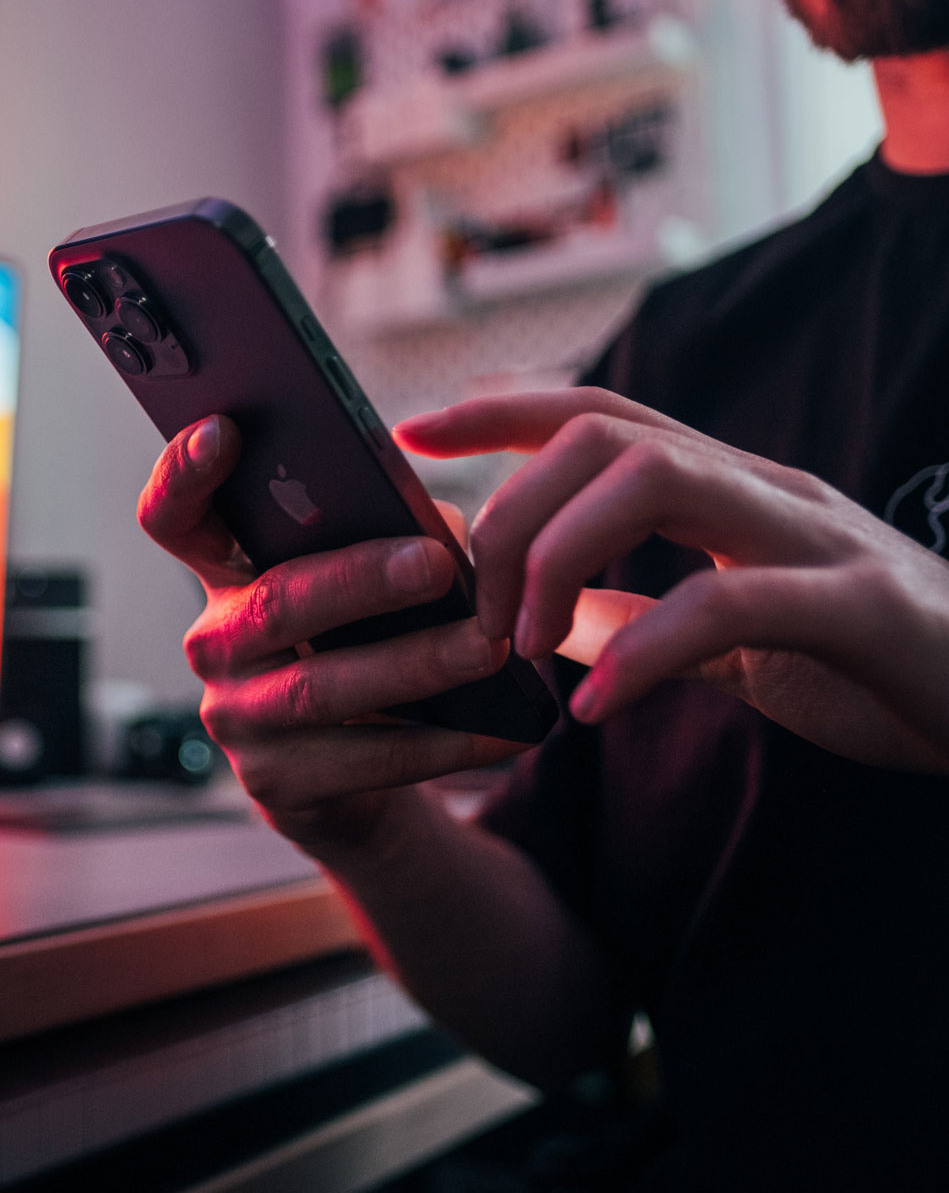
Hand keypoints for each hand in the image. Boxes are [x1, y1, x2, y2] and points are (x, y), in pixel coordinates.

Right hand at [137, 415, 524, 855]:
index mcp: (230, 574)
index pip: (177, 518)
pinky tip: (504, 729)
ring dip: (415, 664)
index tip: (224, 430)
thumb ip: (390, 542)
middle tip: (434, 563)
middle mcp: (218, 643)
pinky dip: (444, 742)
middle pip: (276, 602)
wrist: (352, 776)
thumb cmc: (365, 646)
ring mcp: (239, 719)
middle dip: (359, 580)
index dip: (187, 474)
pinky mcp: (279, 786)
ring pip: (321, 689)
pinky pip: (367, 760)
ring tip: (488, 647)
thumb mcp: (367, 587)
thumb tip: (445, 535)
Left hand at [397, 388, 948, 855]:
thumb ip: (648, 621)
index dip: (499, 409)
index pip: (600, 417)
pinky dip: (645, 647)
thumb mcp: (741, 644)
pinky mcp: (865, 610)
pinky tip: (598, 705)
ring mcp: (818, 538)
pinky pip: (734, 603)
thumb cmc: (880, 670)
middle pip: (606, 434)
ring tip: (524, 646)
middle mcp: (767, 489)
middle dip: (511, 508)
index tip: (410, 428)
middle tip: (476, 610)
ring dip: (562, 554)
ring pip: (660, 476)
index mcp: (734, 493)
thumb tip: (551, 623)